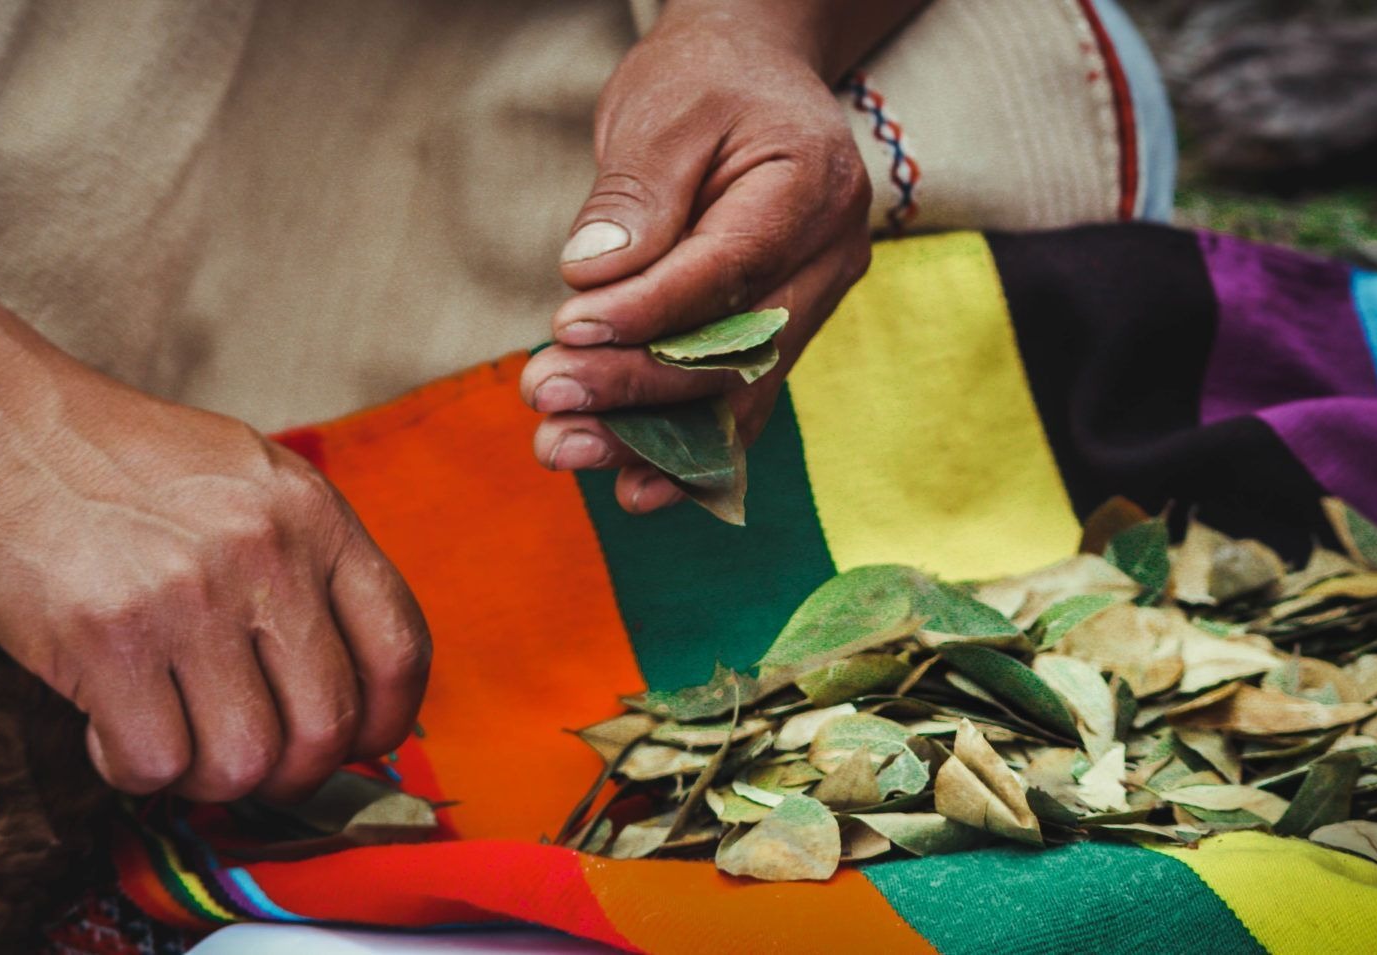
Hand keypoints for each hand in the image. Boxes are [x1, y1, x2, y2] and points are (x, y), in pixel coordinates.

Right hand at [0, 214, 429, 802]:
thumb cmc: (128, 463)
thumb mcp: (254, 480)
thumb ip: (311, 563)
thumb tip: (354, 684)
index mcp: (315, 516)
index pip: (400, 649)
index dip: (387, 721)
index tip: (356, 745)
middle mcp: (267, 557)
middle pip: (326, 728)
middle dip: (295, 774)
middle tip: (251, 762)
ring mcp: (189, 598)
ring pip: (245, 762)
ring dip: (212, 779)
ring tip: (177, 739)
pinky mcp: (107, 639)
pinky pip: (155, 764)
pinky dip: (134, 769)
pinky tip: (112, 729)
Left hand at [519, 1, 878, 512]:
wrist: (752, 78)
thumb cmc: (705, 84)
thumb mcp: (661, 113)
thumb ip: (633, 195)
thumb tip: (593, 278)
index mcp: (813, 190)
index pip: (728, 271)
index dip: (647, 313)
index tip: (566, 332)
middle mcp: (831, 258)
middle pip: (738, 349)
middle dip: (636, 386)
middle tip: (545, 398)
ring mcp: (813, 303)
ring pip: (738, 393)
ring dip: (651, 436)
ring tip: (563, 451)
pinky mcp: (782, 333)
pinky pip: (740, 402)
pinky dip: (689, 449)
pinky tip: (635, 489)